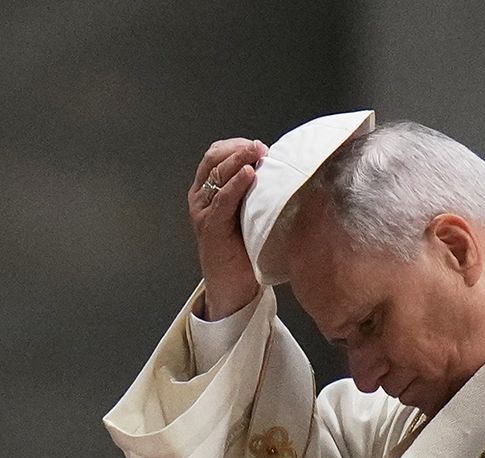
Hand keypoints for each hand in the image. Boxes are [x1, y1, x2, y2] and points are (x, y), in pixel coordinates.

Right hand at [187, 138, 267, 319]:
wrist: (233, 285)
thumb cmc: (245, 248)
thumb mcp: (251, 213)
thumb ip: (257, 192)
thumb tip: (283, 171)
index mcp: (209, 190)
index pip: (217, 153)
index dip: (237, 145)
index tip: (261, 146)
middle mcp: (201, 196)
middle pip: (214, 158)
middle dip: (239, 148)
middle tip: (262, 148)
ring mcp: (203, 210)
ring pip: (217, 174)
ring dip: (239, 159)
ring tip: (258, 153)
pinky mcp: (209, 226)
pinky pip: (222, 199)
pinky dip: (236, 184)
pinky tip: (249, 175)